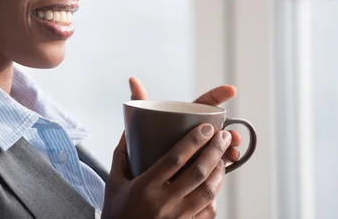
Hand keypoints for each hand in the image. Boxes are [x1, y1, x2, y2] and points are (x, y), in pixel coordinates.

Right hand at [102, 124, 230, 218]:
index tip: (206, 128)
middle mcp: (164, 203)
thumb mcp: (114, 185)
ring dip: (219, 172)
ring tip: (222, 158)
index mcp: (145, 187)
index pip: (175, 159)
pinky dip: (214, 196)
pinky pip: (208, 211)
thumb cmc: (117, 215)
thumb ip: (121, 157)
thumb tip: (128, 132)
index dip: (193, 141)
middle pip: (197, 172)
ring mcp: (178, 218)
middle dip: (214, 151)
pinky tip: (214, 185)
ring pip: (208, 192)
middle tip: (223, 136)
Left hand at [129, 77, 242, 163]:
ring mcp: (196, 153)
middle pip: (215, 129)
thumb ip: (138, 102)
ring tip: (232, 154)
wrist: (136, 178)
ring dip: (228, 149)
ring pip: (217, 149)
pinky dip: (223, 167)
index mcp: (182, 118)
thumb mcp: (140, 125)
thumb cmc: (139, 146)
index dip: (216, 95)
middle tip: (232, 136)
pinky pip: (214, 169)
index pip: (202, 104)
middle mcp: (192, 134)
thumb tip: (132, 79)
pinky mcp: (197, 172)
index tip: (231, 90)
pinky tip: (227, 167)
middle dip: (226, 132)